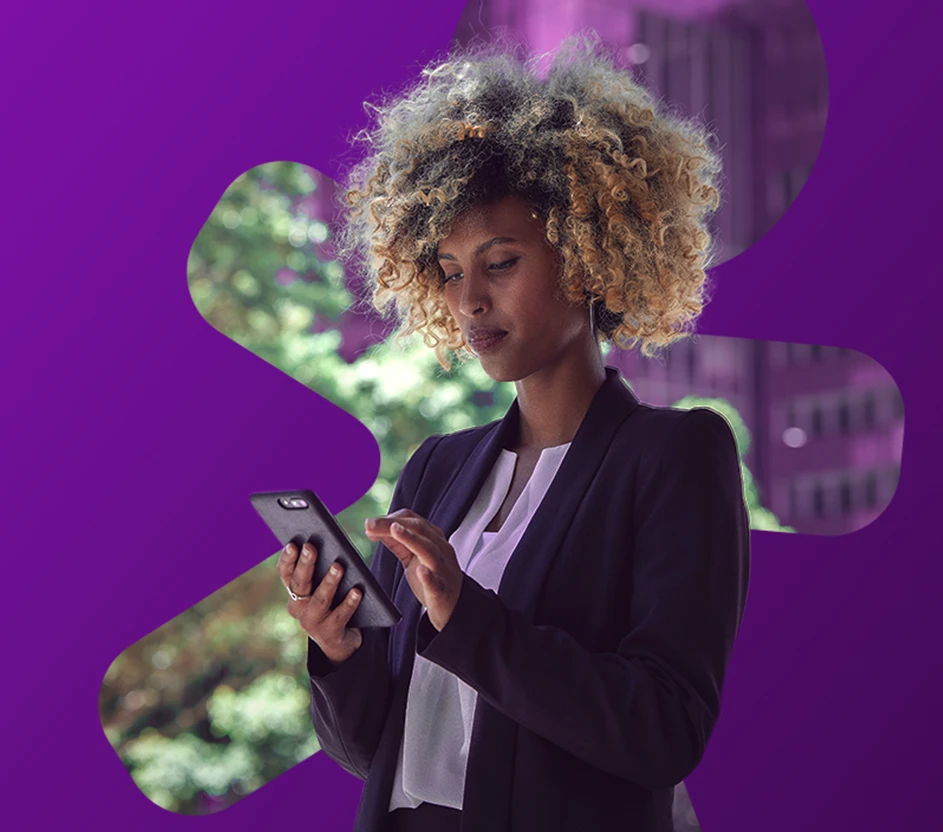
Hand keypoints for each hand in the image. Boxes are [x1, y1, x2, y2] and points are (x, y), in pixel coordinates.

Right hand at [277, 542, 363, 665]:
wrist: (341, 640)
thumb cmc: (334, 602)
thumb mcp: (323, 585)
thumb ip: (322, 568)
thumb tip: (331, 542)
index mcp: (294, 592)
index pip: (286, 573)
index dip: (287, 559)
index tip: (292, 543)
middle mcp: (298, 607)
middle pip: (300, 584)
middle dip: (306, 564)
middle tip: (311, 547)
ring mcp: (312, 623)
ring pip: (320, 600)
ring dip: (329, 582)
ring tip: (338, 566)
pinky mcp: (329, 634)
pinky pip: (340, 616)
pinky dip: (349, 603)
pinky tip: (357, 591)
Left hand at [365, 509, 462, 631]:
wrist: (454, 606)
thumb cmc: (433, 578)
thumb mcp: (413, 556)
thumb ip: (398, 542)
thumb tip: (375, 529)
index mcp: (434, 539)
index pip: (413, 520)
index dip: (391, 518)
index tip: (371, 523)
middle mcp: (440, 549)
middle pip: (419, 529)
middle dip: (393, 524)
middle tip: (371, 525)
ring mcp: (442, 569)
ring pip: (429, 550)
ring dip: (411, 538)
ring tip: (394, 530)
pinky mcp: (442, 591)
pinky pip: (436, 582)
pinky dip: (428, 576)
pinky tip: (420, 571)